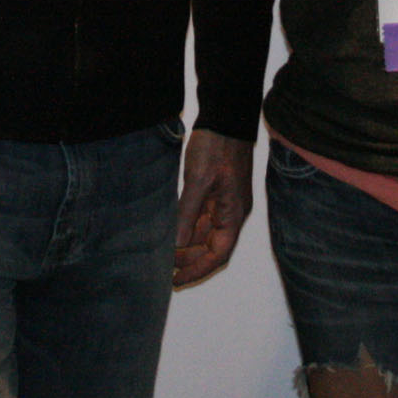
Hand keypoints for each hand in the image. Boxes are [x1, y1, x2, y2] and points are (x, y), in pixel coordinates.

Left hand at [172, 128, 253, 287]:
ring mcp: (223, 202)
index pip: (218, 254)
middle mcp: (231, 212)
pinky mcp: (215, 191)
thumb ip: (187, 214)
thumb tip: (177, 245)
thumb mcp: (199, 180)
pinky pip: (200, 217)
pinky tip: (170, 229)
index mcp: (233, 214)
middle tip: (164, 268)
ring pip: (205, 233)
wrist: (224, 118)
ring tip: (163, 252)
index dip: (198, 270)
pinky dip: (186, 227)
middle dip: (190, 259)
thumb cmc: (216, 146)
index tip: (177, 280)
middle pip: (212, 247)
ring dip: (186, 244)